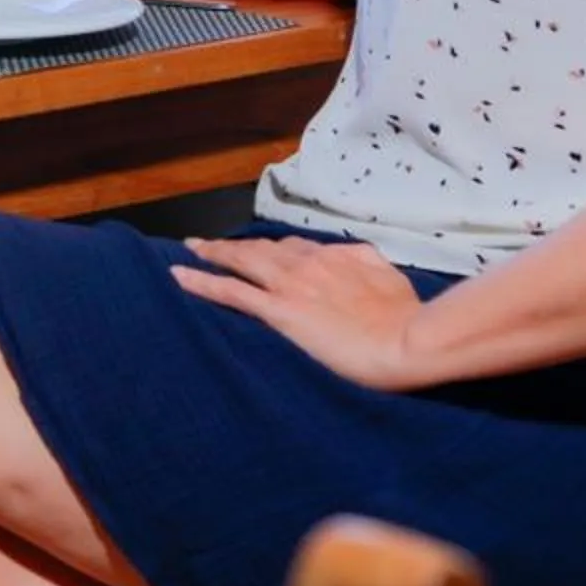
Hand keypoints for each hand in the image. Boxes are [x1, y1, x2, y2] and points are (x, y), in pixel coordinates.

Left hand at [168, 236, 436, 390]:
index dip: (273, 249)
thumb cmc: (406, 318)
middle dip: (234, 245)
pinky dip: (201, 281)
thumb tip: (356, 259)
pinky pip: (231, 291)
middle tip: (207, 243)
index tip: (261, 251)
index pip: (294, 247)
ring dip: (213, 253)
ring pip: (241, 260)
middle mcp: (307, 263)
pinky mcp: (279, 311)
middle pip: (261, 248)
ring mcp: (290, 285)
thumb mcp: (390, 278)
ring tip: (191, 249)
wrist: (406, 342)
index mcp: (335, 255)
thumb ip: (366, 265)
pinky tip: (179, 276)